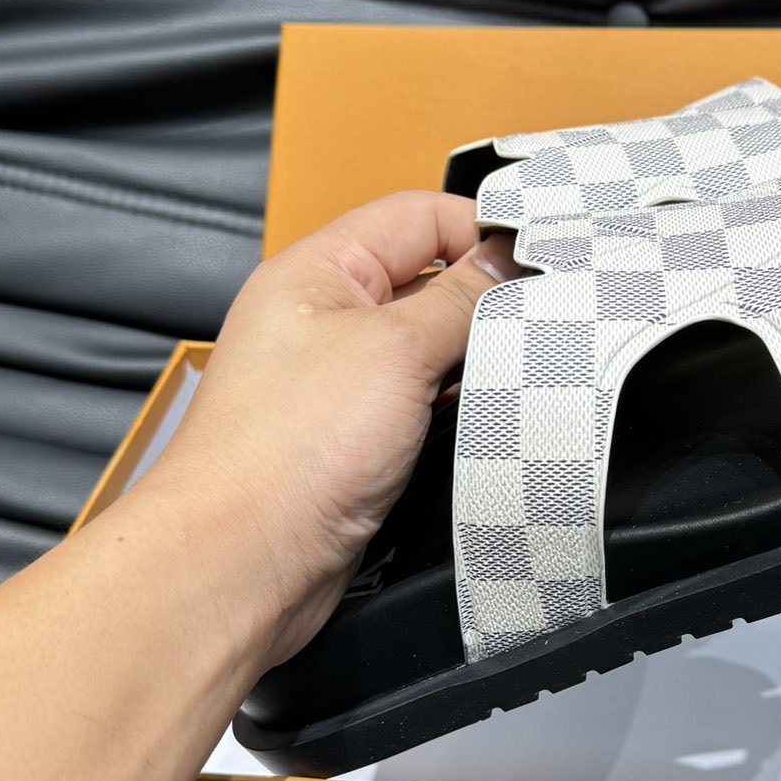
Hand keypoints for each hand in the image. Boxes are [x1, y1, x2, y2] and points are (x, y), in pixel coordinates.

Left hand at [145, 192, 518, 669]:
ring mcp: (342, 385)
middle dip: (483, 302)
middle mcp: (325, 321)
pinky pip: (423, 408)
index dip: (480, 231)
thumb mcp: (394, 349)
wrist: (241, 563)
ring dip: (472, 362)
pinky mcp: (357, 443)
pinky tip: (482, 423)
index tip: (539, 262)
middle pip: (429, 282)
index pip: (418, 217)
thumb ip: (460, 300)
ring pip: (430, 350)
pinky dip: (457, 412)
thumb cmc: (282, 453)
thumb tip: (505, 264)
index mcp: (319, 271)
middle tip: (537, 323)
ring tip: (512, 376)